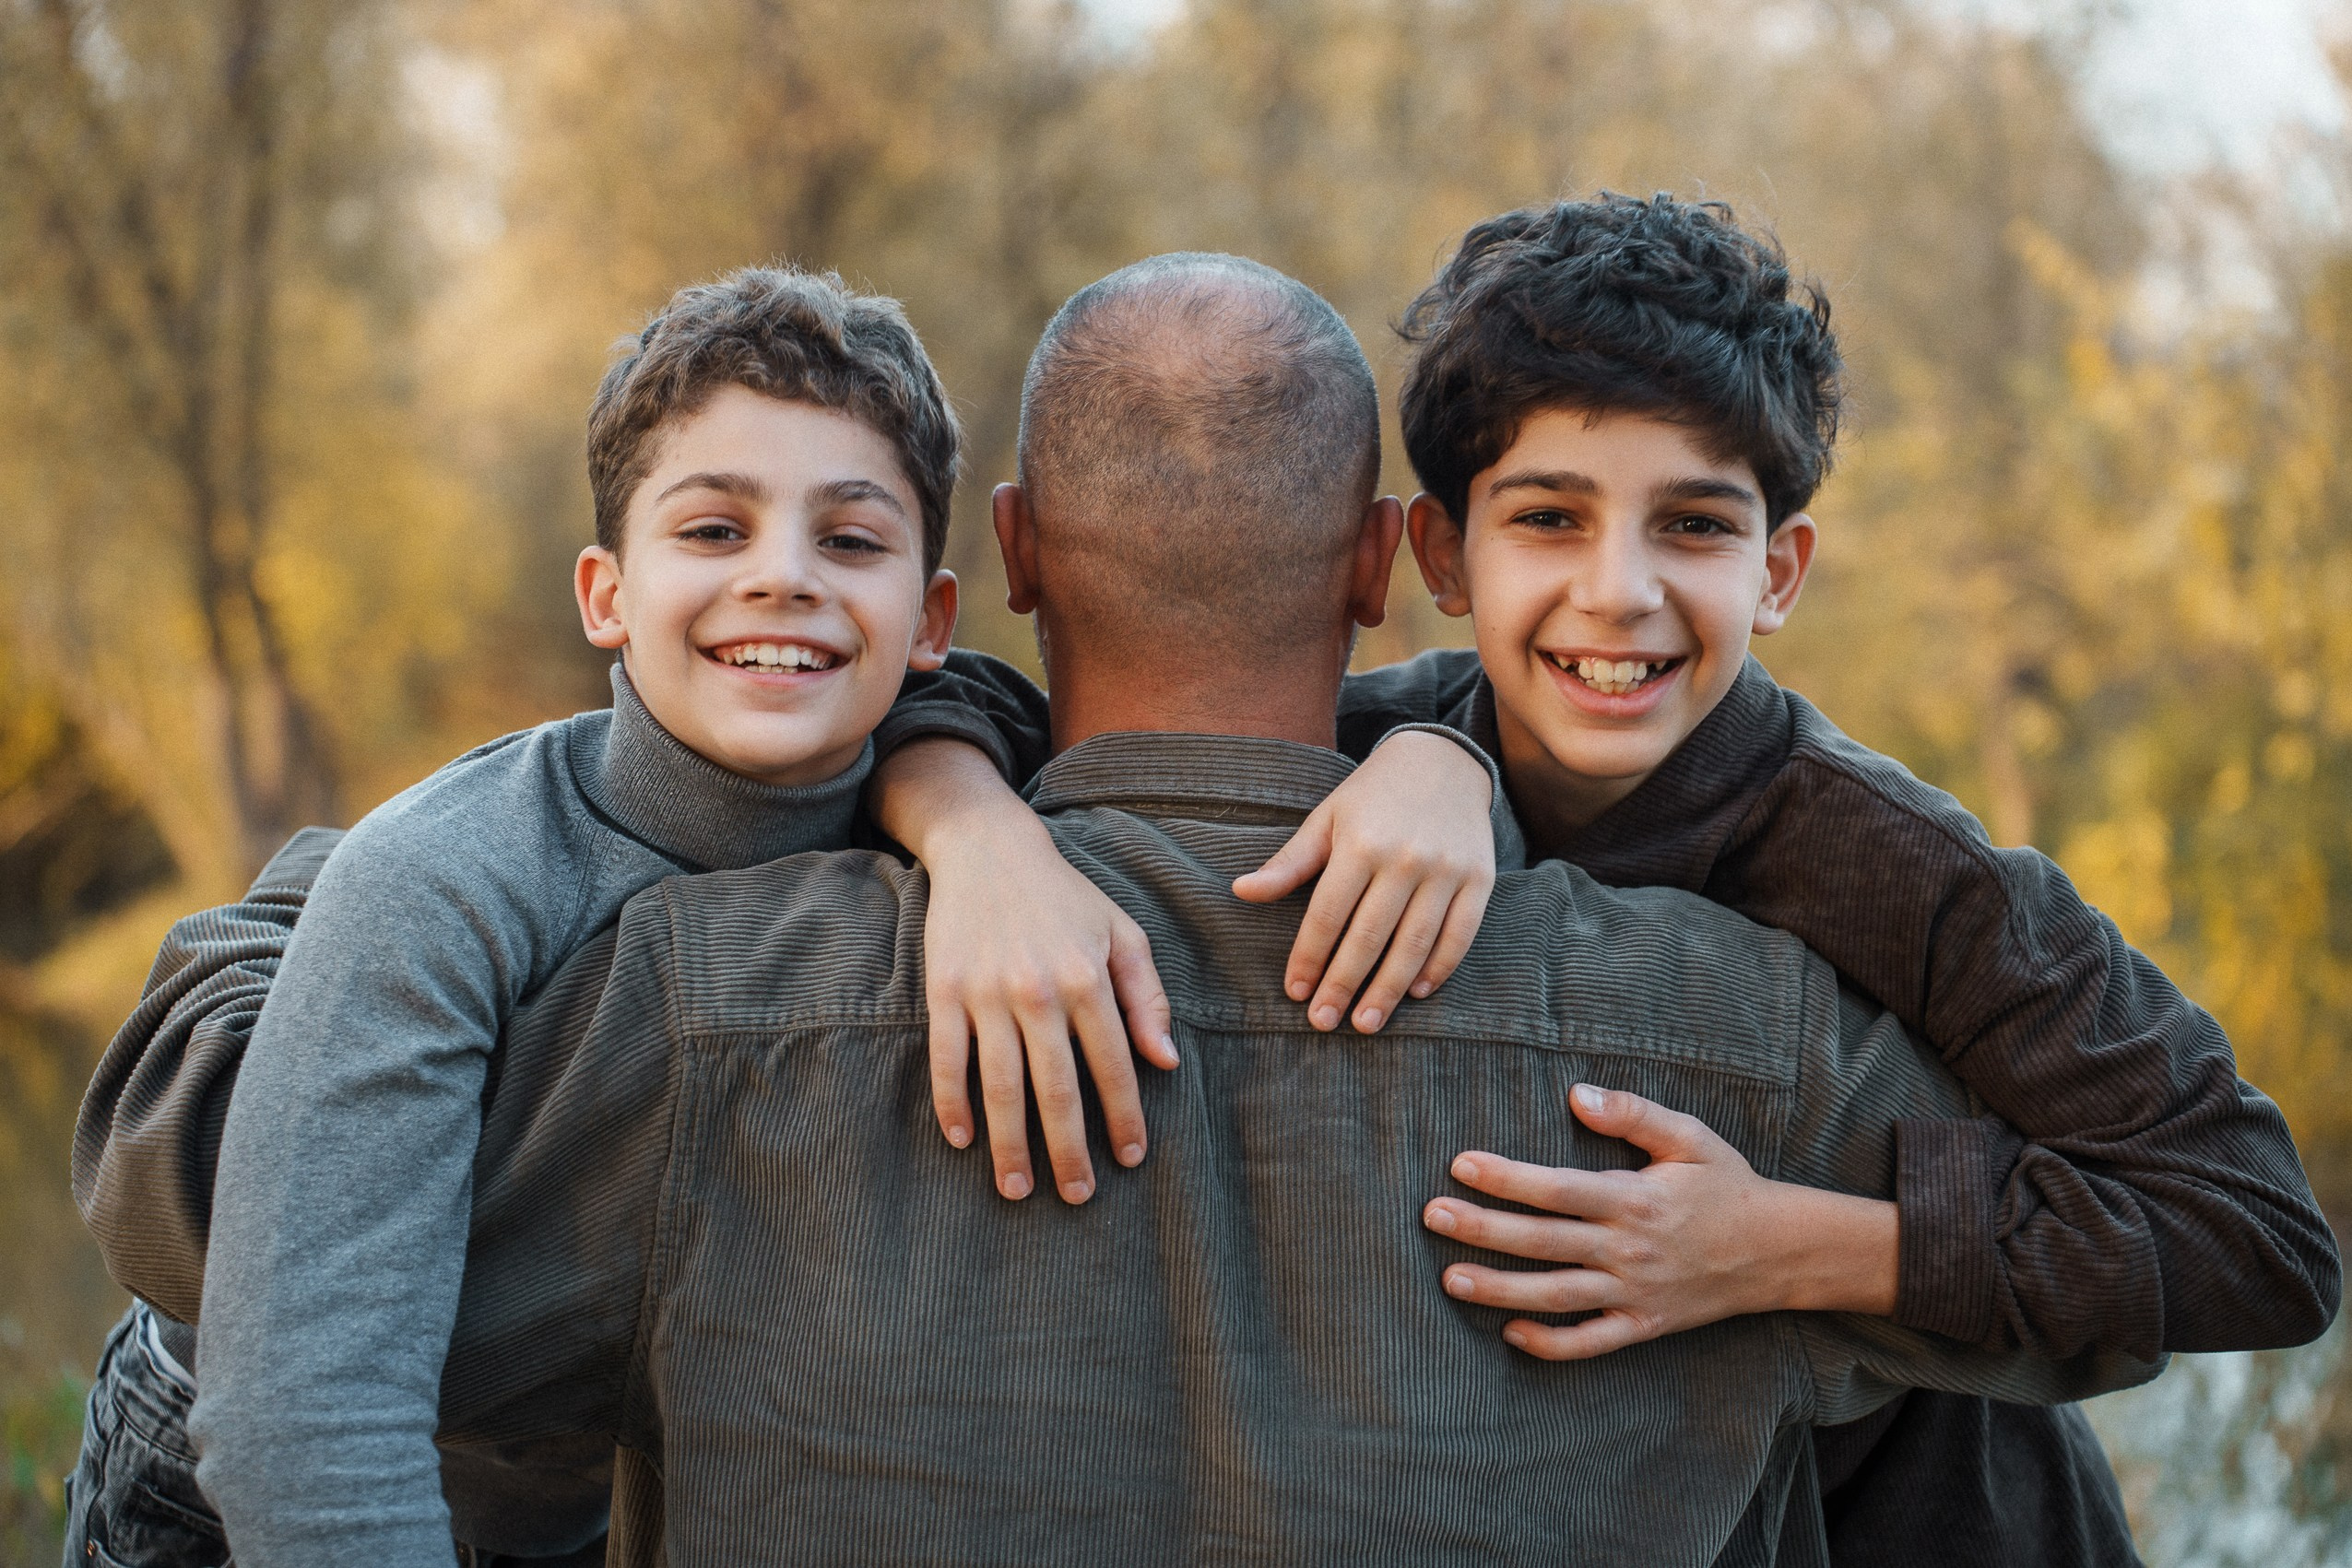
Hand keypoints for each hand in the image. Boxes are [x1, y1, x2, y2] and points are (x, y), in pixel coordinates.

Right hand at [872, 740, 1177, 1205]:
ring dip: (1011, 1144)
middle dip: (1069, 1150)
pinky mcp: (945, 990)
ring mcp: (987, 992)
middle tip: (1078, 1196)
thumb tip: (1166, 1060)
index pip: (1113, 1064)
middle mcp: (1038, 990)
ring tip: (1018, 1189)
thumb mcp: (1122, 933)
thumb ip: (1148, 997)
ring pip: (1001, 1085)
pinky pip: (948, 1059)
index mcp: (1088, 977)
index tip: (1131, 1157)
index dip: (1124, 1115)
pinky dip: (953, 1103)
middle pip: (1057, 1088)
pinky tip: (964, 1140)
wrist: (989, 849)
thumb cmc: (1066, 896)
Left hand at [1231, 729, 1494, 1033]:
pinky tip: (1415, 992)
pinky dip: (1438, 968)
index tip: (1295, 991)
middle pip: (1369, 936)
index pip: (1328, 914)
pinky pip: (1460, 935)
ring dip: (1388, 989)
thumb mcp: (1326, 819)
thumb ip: (1288, 863)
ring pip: (1414, 943)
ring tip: (1366, 1022)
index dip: (1309, 957)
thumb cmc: (1372, 797)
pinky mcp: (1480, 879)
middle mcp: (1405, 858)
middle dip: (1343, 984)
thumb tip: (1240, 892)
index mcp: (1360, 843)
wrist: (1442, 761)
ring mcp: (1447, 870)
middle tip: (1324, 1021)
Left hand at [1421, 1084, 1898, 1358]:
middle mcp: (1630, 1250)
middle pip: (1545, 1243)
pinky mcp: (1643, 1325)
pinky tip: (1510, 1333)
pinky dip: (1551, 1344)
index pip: (1559, 1190)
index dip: (1508, 1180)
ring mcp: (1635, 1293)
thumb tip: (1577, 1095)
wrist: (1778, 1251)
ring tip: (1451, 1278)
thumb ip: (1633, 1114)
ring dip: (1501, 1290)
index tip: (1461, 1165)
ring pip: (1557, 1296)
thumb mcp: (1689, 1138)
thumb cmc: (1725, 1185)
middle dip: (1484, 1230)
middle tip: (1432, 1216)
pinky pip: (1591, 1343)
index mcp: (1636, 1199)